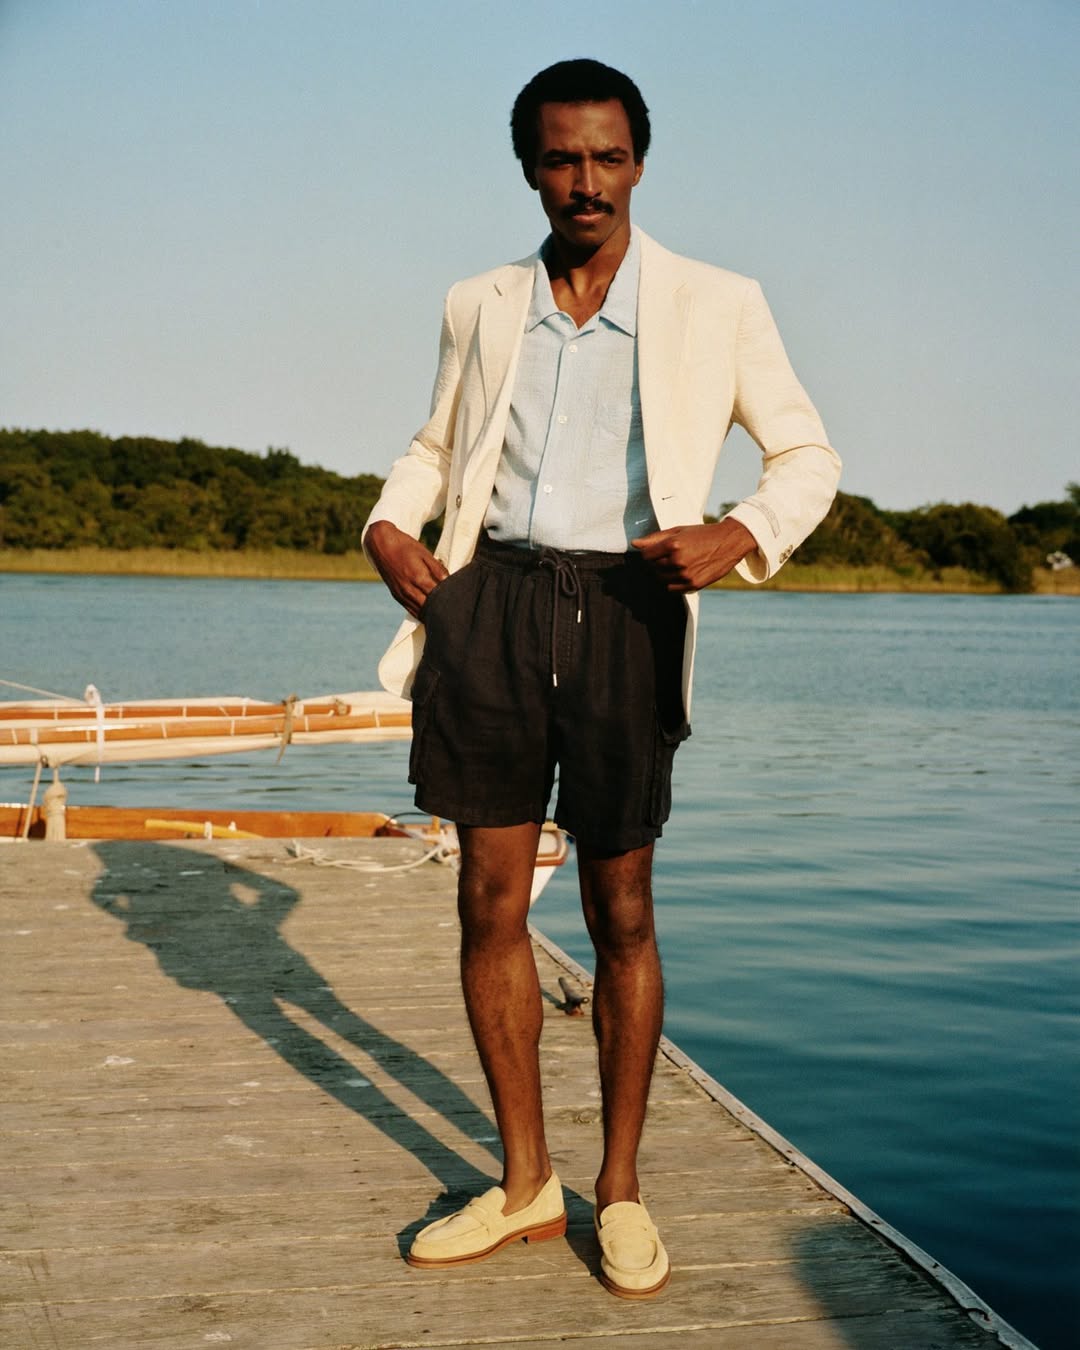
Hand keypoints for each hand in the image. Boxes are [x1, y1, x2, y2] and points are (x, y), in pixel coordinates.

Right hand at [365, 520, 448, 617]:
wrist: (381, 545)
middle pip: (430, 608)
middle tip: (454, 612)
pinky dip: (421, 615)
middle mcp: (409, 589)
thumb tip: (450, 581)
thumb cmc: (405, 547)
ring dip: (432, 616)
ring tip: (444, 617)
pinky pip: (411, 610)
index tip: (458, 602)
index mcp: (419, 577)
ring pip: (420, 612)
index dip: (449, 600)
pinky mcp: (396, 596)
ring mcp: (401, 594)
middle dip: (442, 611)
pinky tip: (430, 616)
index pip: (438, 596)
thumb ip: (438, 569)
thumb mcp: (424, 554)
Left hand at [631, 519, 756, 591]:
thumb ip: (655, 538)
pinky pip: (671, 588)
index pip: (646, 556)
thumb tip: (634, 543)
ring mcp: (686, 574)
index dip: (649, 553)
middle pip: (653, 567)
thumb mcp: (679, 531)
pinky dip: (673, 582)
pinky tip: (683, 571)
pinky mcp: (693, 585)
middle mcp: (678, 560)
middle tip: (672, 555)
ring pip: (661, 578)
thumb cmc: (702, 534)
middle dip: (658, 562)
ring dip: (665, 572)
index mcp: (673, 544)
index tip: (657, 551)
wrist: (729, 542)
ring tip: (678, 563)